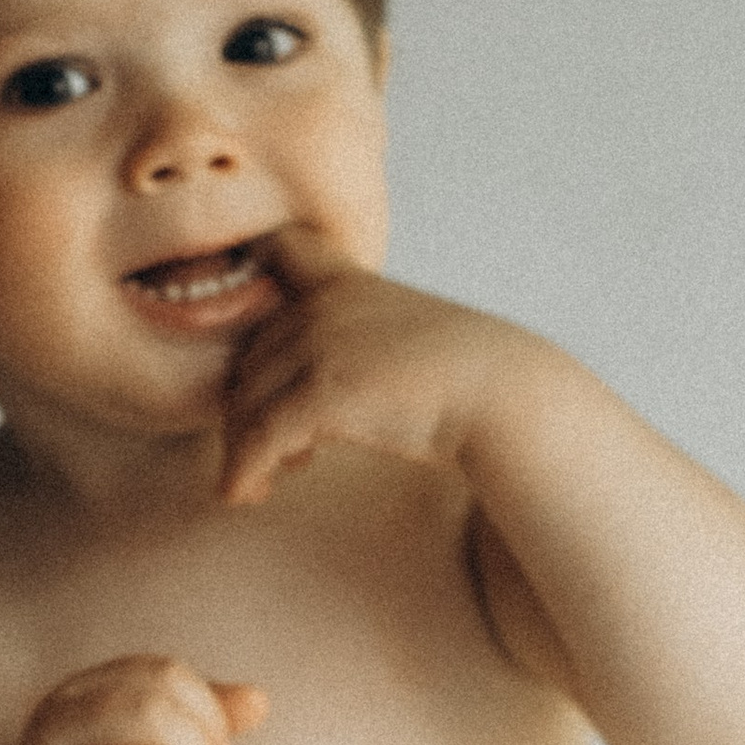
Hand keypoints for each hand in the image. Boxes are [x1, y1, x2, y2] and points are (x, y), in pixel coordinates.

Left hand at [218, 229, 554, 509]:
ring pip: (245, 403)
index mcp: (343, 282)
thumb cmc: (458, 380)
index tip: (242, 337)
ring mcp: (321, 342)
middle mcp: (323, 304)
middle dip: (248, 410)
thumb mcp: (397, 336)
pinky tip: (247, 494)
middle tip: (268, 453)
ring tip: (260, 482)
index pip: (275, 251)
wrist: (502, 395)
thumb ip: (351, 342)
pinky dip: (244, 471)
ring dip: (244, 449)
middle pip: (248, 359)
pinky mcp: (324, 389)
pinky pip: (259, 436)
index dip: (244, 282)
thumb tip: (308, 390)